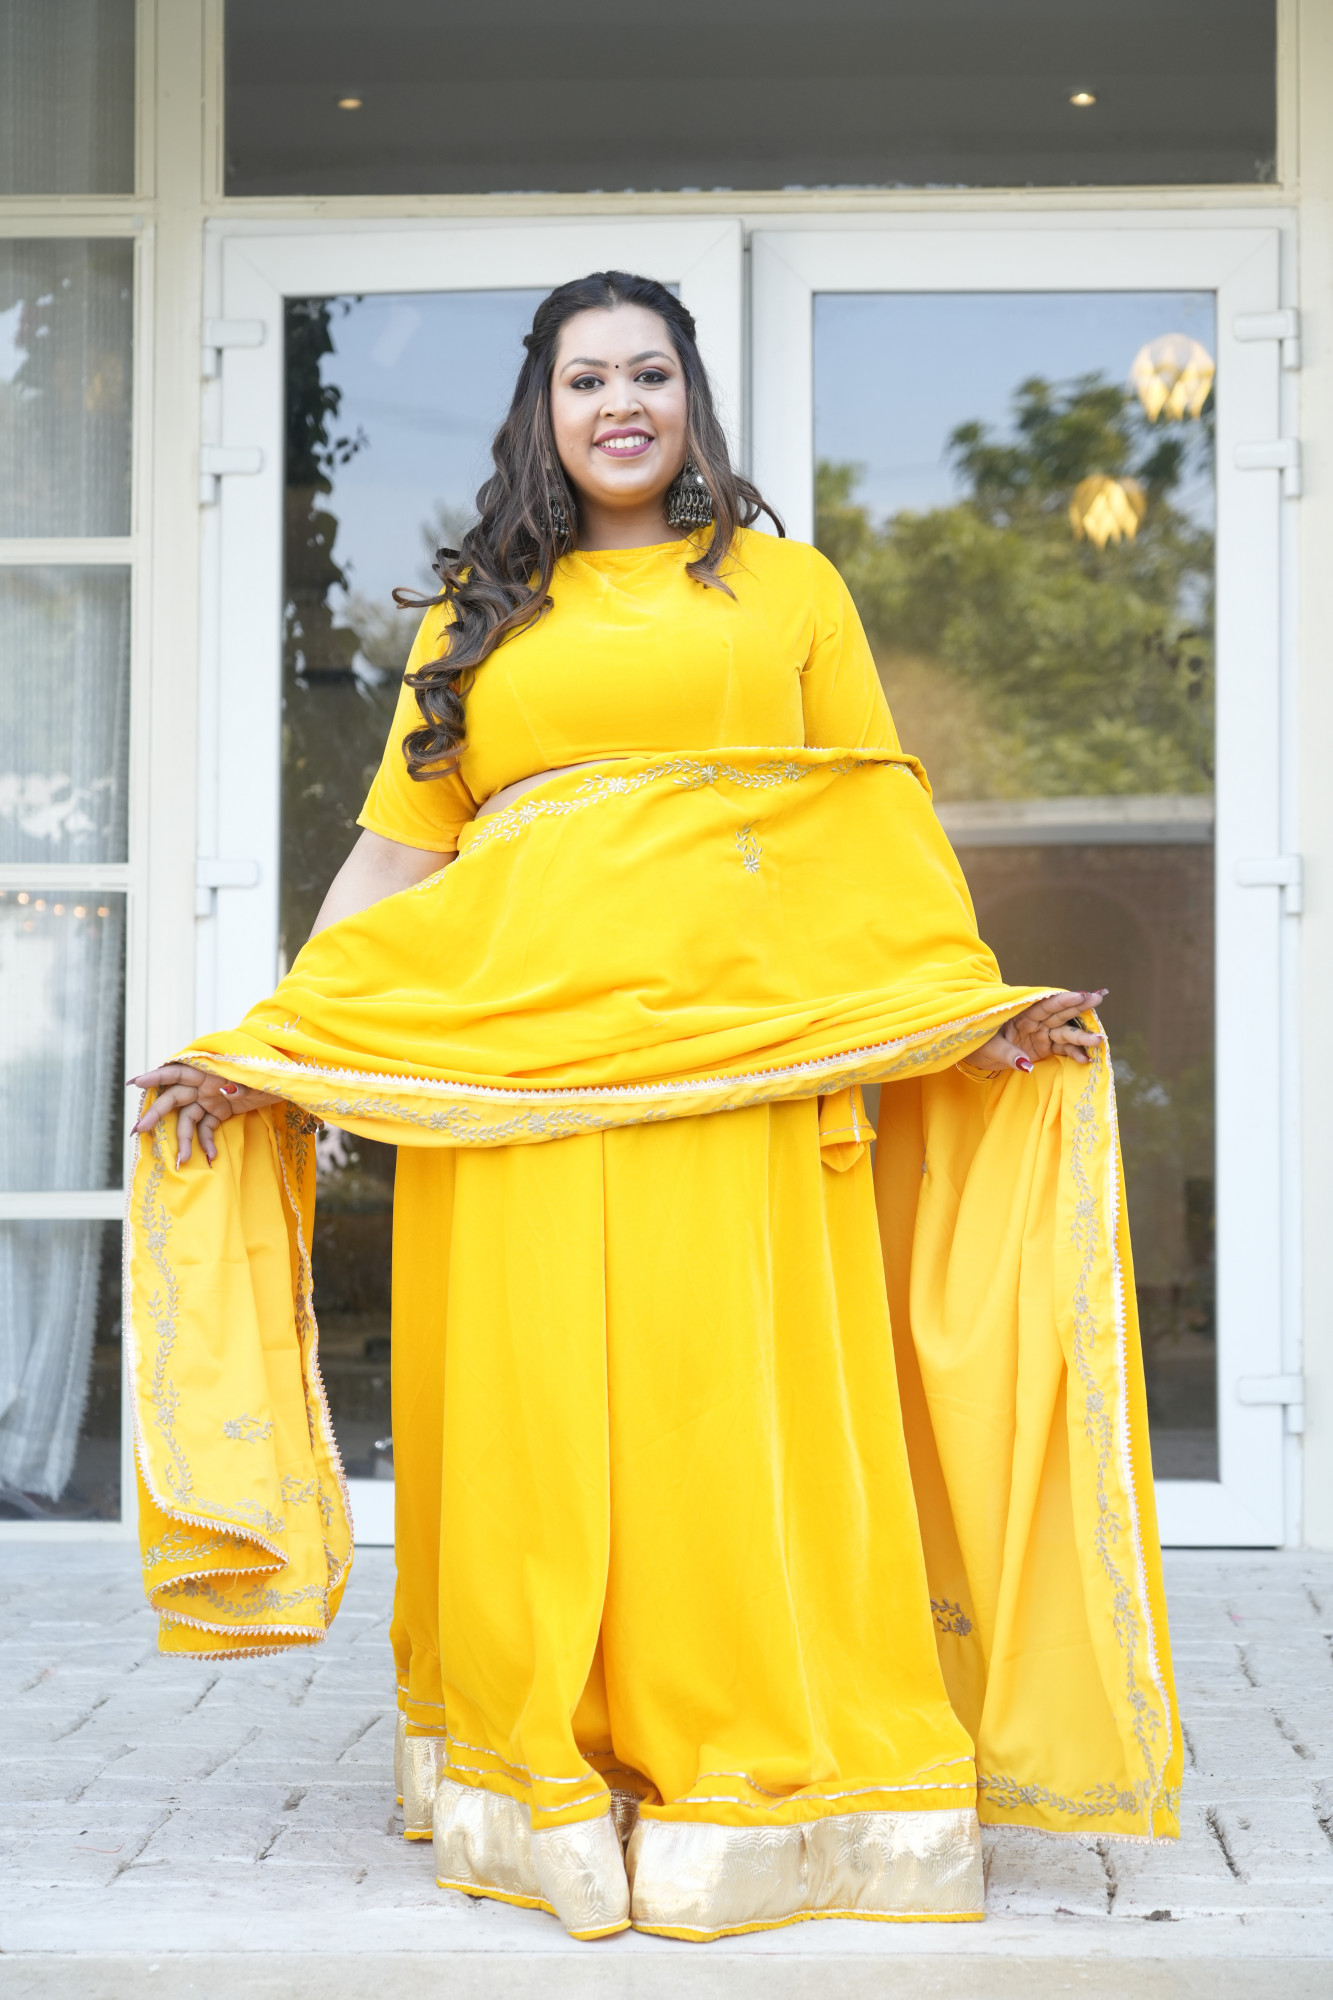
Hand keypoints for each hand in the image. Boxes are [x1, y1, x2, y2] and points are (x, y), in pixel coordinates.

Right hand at [128, 1063, 280, 1167]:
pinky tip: (209, 1156)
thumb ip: (241, 1083)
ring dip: (184, 1139)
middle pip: (174, 1098)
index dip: (156, 1076)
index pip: (179, 1071)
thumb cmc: (274, 1070)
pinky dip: (206, 1142)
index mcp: (211, 1069)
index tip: (134, 1084)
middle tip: (138, 1130)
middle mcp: (206, 1082)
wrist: (291, 1078)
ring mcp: (212, 1097)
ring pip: (188, 1118)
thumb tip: (225, 1090)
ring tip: (182, 1161)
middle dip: (156, 1114)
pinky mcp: (221, 1110)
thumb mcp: (260, 1076)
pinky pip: (206, 1127)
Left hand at [964, 989, 1107, 1077]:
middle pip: (1060, 1014)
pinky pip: (1062, 1049)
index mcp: (1021, 1015)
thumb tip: (1026, 1065)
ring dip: (1081, 1037)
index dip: (1063, 1000)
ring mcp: (1041, 1035)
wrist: (976, 1056)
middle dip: (1079, 1006)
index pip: (1044, 1005)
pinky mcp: (1043, 1049)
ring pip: (1065, 1033)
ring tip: (1099, 1040)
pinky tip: (1086, 1059)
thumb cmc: (979, 1045)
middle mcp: (1034, 1022)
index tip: (1081, 994)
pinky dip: (1074, 1054)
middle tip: (1098, 998)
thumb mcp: (990, 1049)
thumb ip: (1009, 1054)